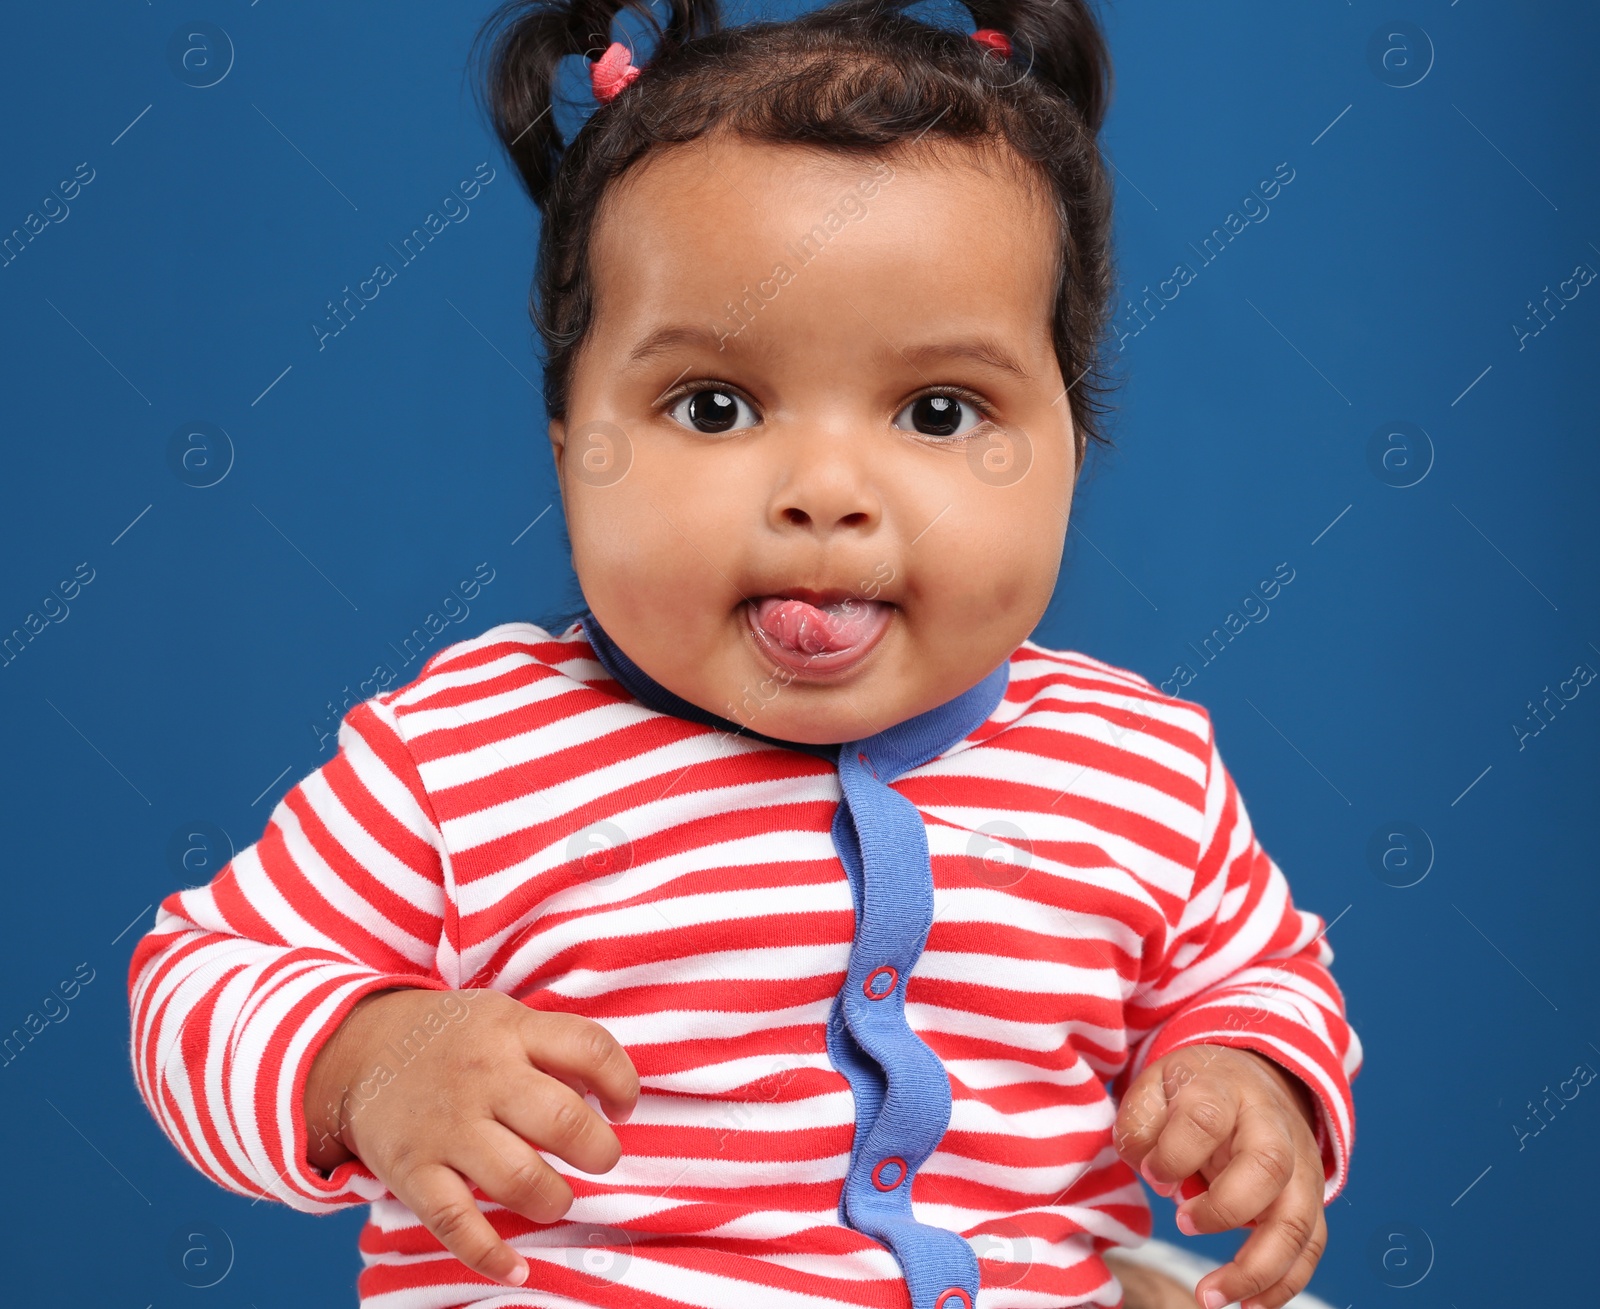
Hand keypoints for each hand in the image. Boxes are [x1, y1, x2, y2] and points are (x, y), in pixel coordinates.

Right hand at [303, 987, 638, 1287]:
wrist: (360, 1048)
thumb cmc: (456, 1039)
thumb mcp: (504, 1018)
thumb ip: (554, 1050)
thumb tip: (608, 1101)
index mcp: (513, 1030)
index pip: (590, 1048)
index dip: (622, 1083)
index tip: (621, 1108)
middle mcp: (483, 1076)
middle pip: (563, 1120)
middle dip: (598, 1151)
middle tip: (598, 1158)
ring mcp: (447, 1126)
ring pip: (519, 1178)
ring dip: (554, 1199)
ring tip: (556, 1197)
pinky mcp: (413, 1170)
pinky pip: (456, 1223)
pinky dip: (490, 1255)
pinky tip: (519, 1270)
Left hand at [1113, 1044, 1324, 1308]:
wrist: (1252, 1079)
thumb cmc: (1194, 1091)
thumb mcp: (1156, 1086)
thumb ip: (1142, 1124)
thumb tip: (1154, 1172)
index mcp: (1225, 1089)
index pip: (1206, 1118)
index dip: (1175, 1152)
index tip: (1153, 1174)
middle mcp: (1272, 1125)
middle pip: (1267, 1167)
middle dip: (1224, 1208)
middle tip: (1183, 1224)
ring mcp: (1300, 1165)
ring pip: (1296, 1220)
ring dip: (1256, 1267)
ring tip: (1211, 1296)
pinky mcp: (1311, 1199)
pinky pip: (1310, 1247)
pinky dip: (1284, 1283)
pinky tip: (1249, 1304)